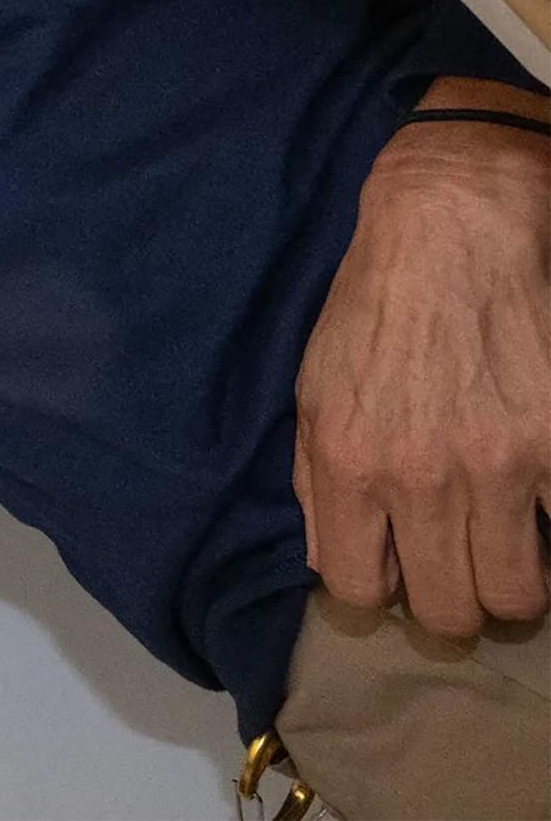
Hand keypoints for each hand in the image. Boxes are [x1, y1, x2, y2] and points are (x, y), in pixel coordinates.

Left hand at [294, 110, 550, 636]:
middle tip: (462, 573)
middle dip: (454, 606)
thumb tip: (328, 561)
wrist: (450, 231)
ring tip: (508, 552)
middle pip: (449, 610)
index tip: (398, 578)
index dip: (379, 595)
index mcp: (348, 463)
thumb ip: (315, 479)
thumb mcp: (313, 389)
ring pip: (516, 595)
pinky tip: (538, 510)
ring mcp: (499, 466)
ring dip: (512, 586)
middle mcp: (420, 477)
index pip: (356, 589)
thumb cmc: (373, 309)